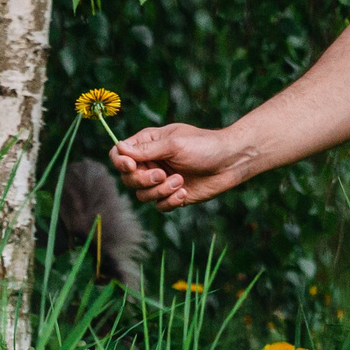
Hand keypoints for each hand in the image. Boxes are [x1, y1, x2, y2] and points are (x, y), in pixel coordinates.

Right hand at [110, 125, 256, 208]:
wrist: (231, 162)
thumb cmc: (205, 146)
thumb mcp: (174, 145)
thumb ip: (146, 150)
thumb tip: (119, 147)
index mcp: (148, 143)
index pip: (119, 154)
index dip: (120, 162)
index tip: (131, 166)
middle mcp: (151, 162)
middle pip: (127, 178)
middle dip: (142, 179)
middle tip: (161, 175)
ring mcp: (160, 180)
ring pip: (142, 194)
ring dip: (159, 191)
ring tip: (179, 182)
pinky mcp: (172, 195)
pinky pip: (159, 205)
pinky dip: (170, 201)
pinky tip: (184, 192)